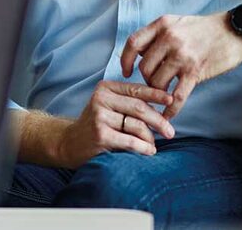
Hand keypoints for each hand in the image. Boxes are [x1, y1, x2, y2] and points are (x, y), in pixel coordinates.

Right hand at [53, 80, 175, 167]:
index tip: (172, 100)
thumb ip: (129, 102)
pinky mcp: (101, 135)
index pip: (136, 89)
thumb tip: (163, 104)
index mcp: (105, 88)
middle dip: (159, 120)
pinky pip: (130, 141)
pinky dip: (143, 147)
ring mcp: (99, 117)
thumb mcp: (108, 106)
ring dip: (150, 137)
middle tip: (170, 131)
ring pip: (137, 126)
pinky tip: (149, 151)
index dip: (157, 94)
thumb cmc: (96, 125)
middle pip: (139, 107)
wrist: (69, 143)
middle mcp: (101, 99)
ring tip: (153, 145)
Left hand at [120, 13, 241, 118]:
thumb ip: (159, 35)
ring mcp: (182, 55)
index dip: (125, 60)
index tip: (125, 71)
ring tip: (164, 93)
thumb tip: (141, 54)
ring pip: (157, 82)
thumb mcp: (178, 22)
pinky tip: (167, 116)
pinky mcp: (195, 71)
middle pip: (144, 67)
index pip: (133, 43)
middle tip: (155, 83)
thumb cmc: (206, 28)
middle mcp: (169, 38)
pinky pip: (176, 96)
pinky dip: (170, 110)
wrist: (236, 30)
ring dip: (158, 92)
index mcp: (162, 25)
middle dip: (146, 79)